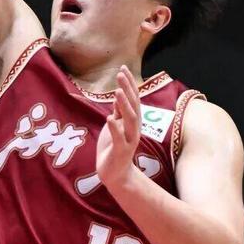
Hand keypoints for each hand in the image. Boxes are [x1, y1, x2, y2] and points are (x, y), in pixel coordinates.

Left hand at [96, 66, 141, 191]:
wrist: (116, 174)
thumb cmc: (114, 148)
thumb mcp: (115, 126)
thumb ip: (119, 111)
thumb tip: (120, 93)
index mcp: (132, 121)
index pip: (133, 98)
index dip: (129, 83)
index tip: (123, 68)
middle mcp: (134, 128)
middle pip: (134, 106)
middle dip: (128, 89)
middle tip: (120, 73)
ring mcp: (129, 140)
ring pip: (130, 120)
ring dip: (124, 106)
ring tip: (117, 92)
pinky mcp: (121, 151)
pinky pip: (119, 139)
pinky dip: (115, 128)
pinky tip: (109, 117)